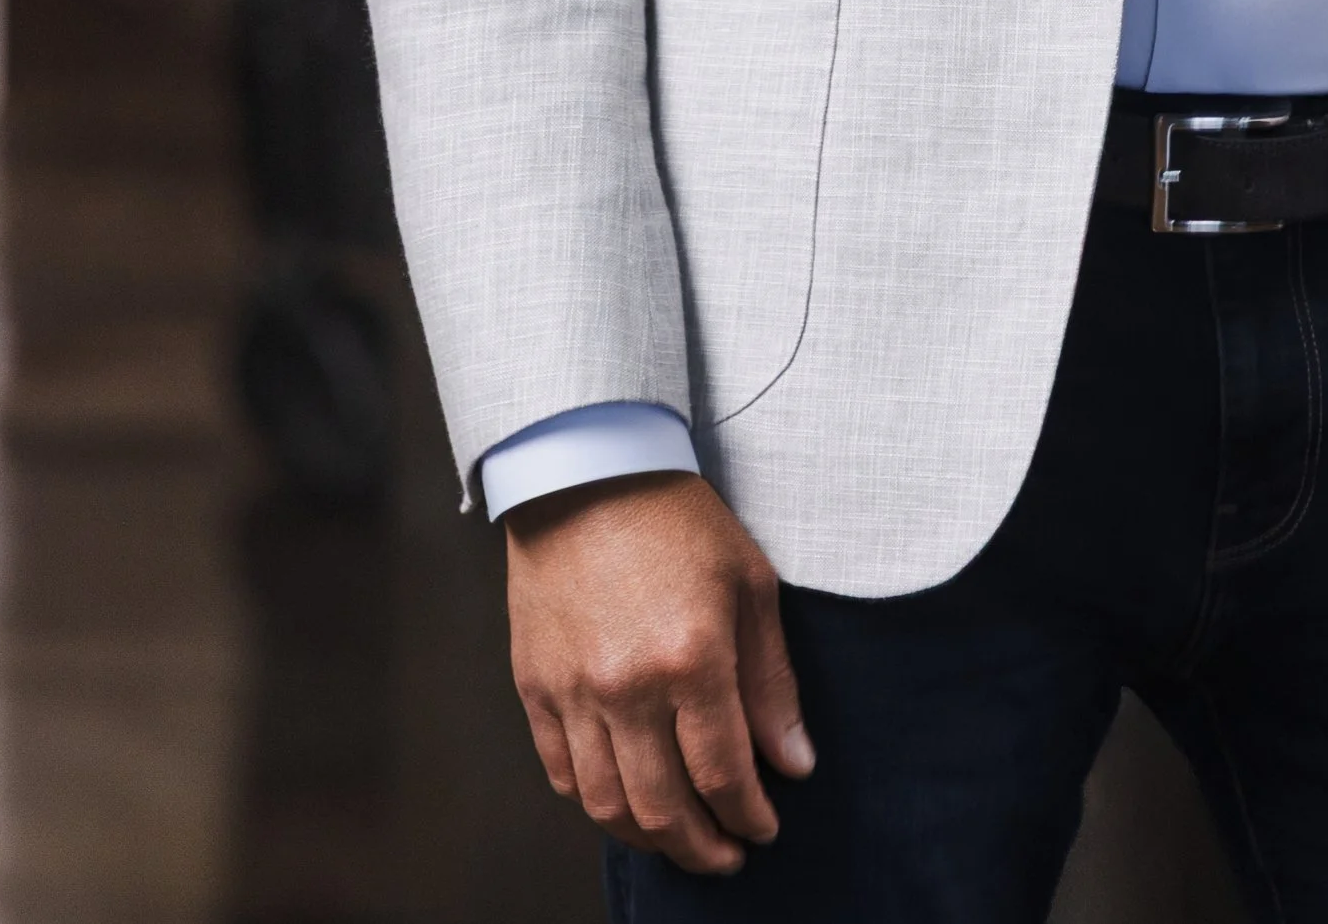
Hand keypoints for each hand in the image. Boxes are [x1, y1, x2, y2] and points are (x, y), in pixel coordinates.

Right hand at [506, 470, 813, 875]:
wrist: (586, 470)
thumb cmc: (677, 517)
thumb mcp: (749, 583)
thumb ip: (771, 682)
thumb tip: (793, 763)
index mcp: (691, 658)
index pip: (724, 774)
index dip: (749, 815)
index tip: (765, 828)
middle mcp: (627, 687)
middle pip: (664, 807)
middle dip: (702, 847)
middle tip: (726, 856)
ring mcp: (574, 691)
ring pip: (608, 804)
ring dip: (648, 837)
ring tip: (678, 840)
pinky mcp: (534, 686)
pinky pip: (562, 771)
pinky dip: (594, 802)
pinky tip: (623, 802)